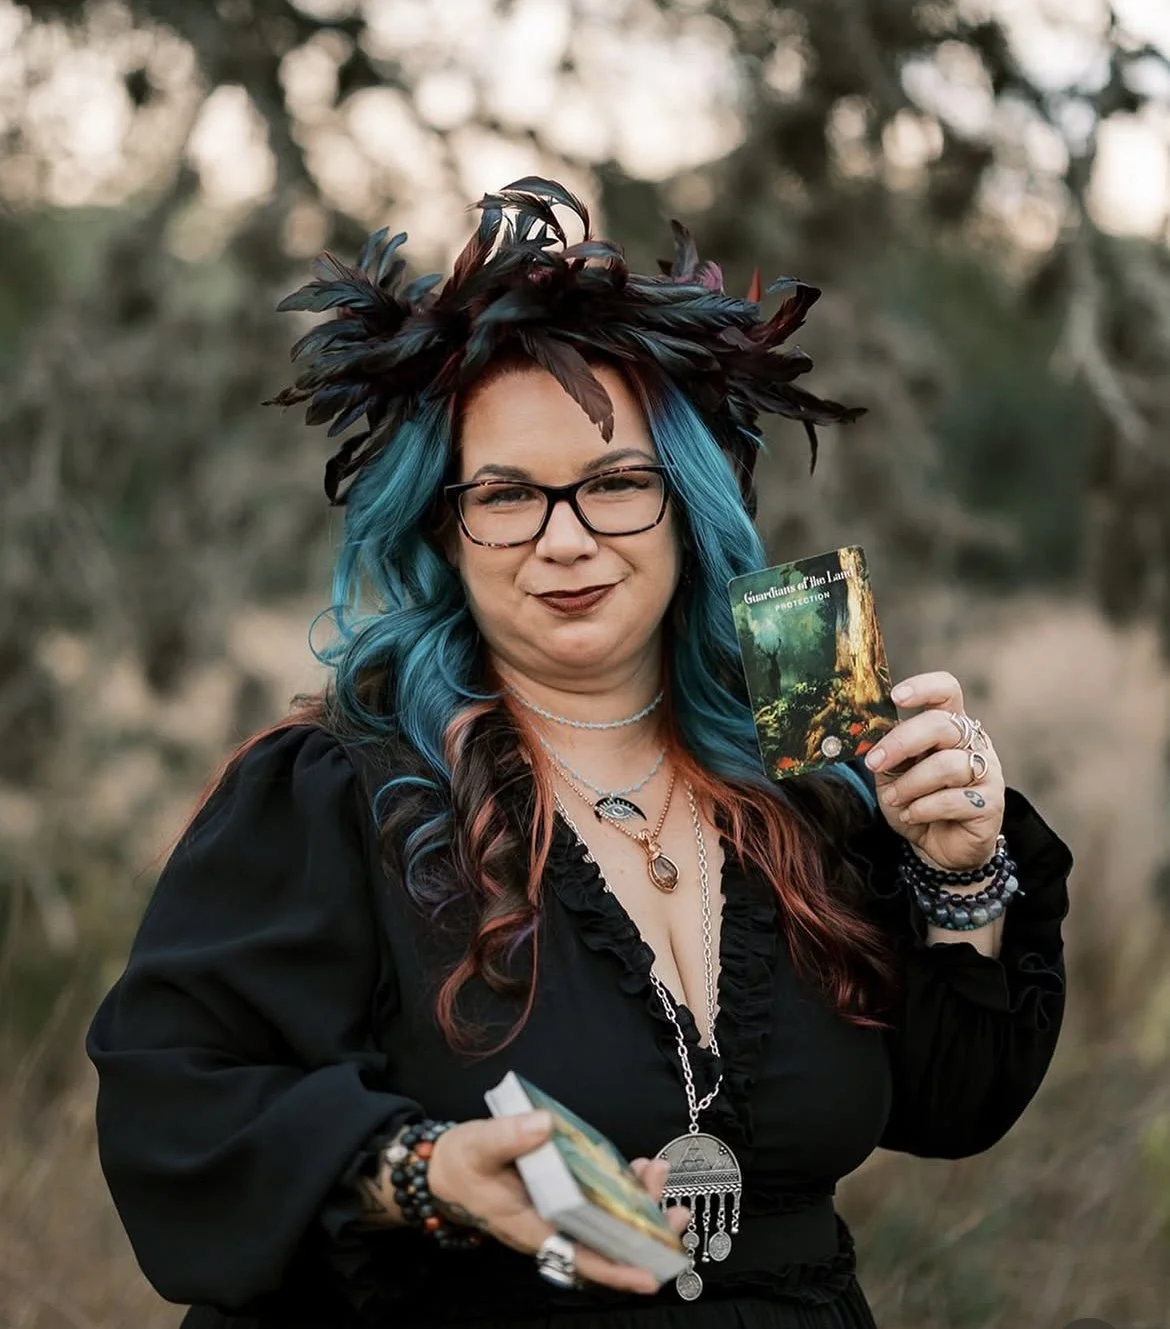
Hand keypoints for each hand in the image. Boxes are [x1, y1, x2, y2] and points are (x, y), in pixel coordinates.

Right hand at [427, 1112, 690, 1293]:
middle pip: (606, 1241)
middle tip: (677, 1211)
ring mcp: (561, 1211)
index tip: (650, 1275)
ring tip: (659, 1173)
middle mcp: (553, 1225)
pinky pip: (601, 1198)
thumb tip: (545, 1126)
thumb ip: (508, 1137)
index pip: (580, 1256)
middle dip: (645, 1231)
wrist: (445, 1168)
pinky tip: (639, 1168)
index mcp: (532, 1226)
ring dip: (640, 1202)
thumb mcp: (478, 1146)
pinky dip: (623, 1185)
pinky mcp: (565, 1193)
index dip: (616, 1269)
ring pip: (608, 1219)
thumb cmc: (461, 1164)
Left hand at [863, 671, 1004, 871]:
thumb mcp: (894, 773)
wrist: (940, 847)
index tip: (895, 697)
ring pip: (946, 765)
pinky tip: (912, 815)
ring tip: (894, 799)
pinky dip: (922, 809)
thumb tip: (863, 734)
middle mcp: (974, 743)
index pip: (947, 691)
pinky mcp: (990, 804)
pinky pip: (952, 800)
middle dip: (901, 743)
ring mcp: (987, 772)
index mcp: (950, 726)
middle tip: (875, 763)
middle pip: (942, 725)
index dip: (923, 688)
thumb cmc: (917, 801)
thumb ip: (886, 751)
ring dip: (909, 785)